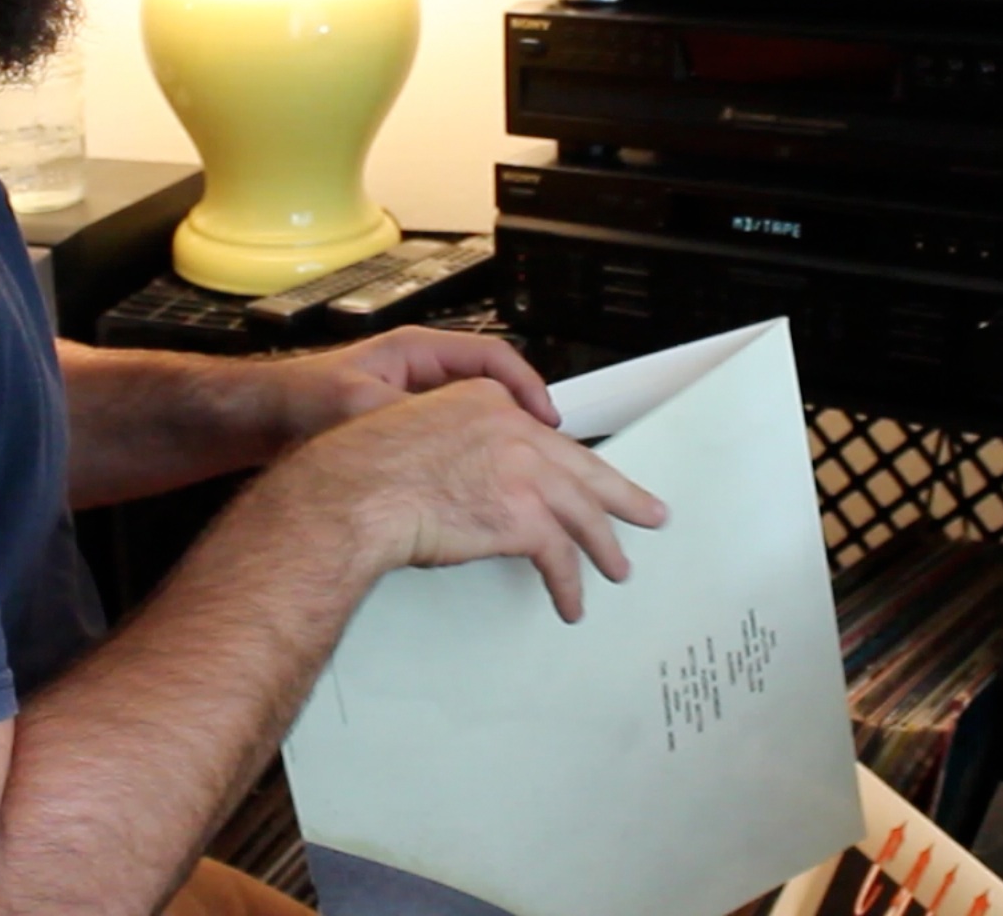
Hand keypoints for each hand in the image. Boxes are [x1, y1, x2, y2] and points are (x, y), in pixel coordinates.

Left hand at [261, 326, 560, 447]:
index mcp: (417, 351)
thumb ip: (402, 413)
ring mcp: (414, 403)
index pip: (491, 358)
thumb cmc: (297, 398)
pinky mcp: (404, 432)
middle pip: (492, 389)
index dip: (525, 386)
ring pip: (476, 417)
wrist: (259, 420)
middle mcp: (420, 373)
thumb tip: (444, 433)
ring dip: (500, 441)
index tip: (544, 417)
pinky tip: (478, 484)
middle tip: (546, 449)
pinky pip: (453, 441)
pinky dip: (472, 460)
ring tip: (521, 469)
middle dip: (521, 419)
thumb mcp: (355, 403)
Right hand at [271, 377, 666, 622]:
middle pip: (583, 467)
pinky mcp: (523, 516)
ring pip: (584, 513)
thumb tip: (471, 480)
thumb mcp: (415, 430)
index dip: (570, 463)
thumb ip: (456, 445)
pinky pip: (560, 557)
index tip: (588, 477)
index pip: (545, 436)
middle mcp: (513, 429)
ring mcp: (524, 470)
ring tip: (617, 568)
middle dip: (620, 496)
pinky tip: (570, 600)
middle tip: (647, 511)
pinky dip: (569, 584)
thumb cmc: (366, 468)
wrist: (355, 491)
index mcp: (486, 402)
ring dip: (603, 547)